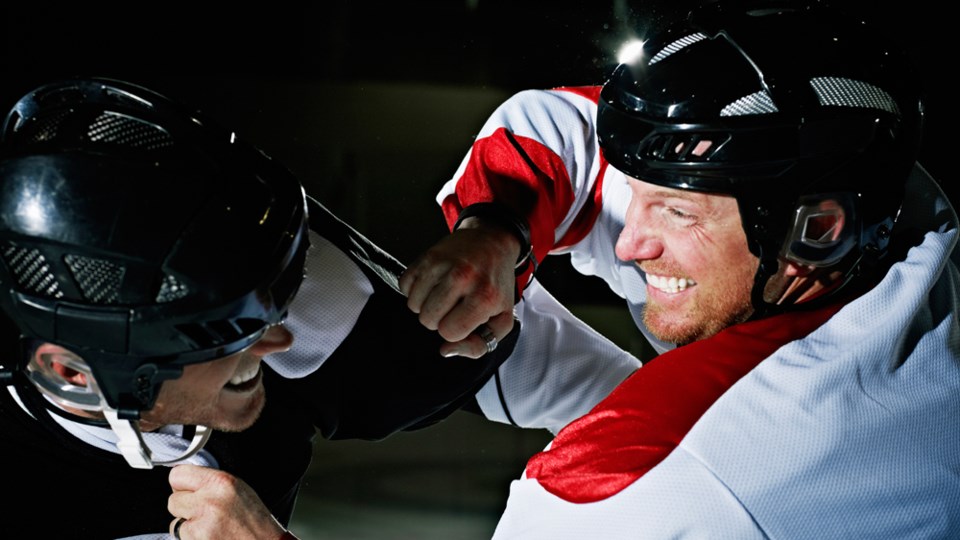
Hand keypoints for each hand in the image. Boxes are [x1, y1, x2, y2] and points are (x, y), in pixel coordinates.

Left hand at [167, 464, 289, 539]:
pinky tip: (210, 535)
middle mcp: (209, 501)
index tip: (187, 489)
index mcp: (221, 482)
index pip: (178, 475)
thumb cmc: (255, 521)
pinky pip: (181, 536)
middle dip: (184, 506)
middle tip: (202, 511)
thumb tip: (188, 481)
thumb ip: (212, 481)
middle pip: (172, 500)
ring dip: (187, 524)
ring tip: (210, 526)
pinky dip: (191, 537)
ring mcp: (201, 525)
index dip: (181, 484)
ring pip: (175, 521)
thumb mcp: (240, 489)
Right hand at [400, 219, 518, 357]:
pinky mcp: (426, 255)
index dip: (454, 330)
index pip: (448, 332)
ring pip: (413, 305)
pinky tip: (433, 283)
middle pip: (427, 320)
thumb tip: (445, 350)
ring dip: (426, 305)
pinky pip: (404, 286)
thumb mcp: (501, 319)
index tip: (465, 317)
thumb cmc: (495, 285)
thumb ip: (478, 345)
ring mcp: (442, 263)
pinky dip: (415, 289)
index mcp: (484, 297)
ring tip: (444, 294)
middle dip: (439, 319)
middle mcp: (463, 277)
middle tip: (454, 305)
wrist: (492, 242)